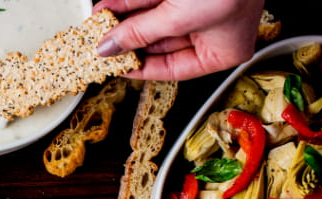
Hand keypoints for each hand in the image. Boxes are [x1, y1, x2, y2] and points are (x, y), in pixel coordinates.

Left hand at [93, 0, 264, 80]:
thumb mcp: (177, 18)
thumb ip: (140, 33)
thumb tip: (111, 48)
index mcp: (223, 50)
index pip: (173, 69)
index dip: (140, 69)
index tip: (115, 66)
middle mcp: (213, 29)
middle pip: (160, 42)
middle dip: (127, 41)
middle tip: (102, 45)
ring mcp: (200, 6)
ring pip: (153, 18)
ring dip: (124, 20)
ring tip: (99, 23)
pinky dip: (130, 3)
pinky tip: (109, 6)